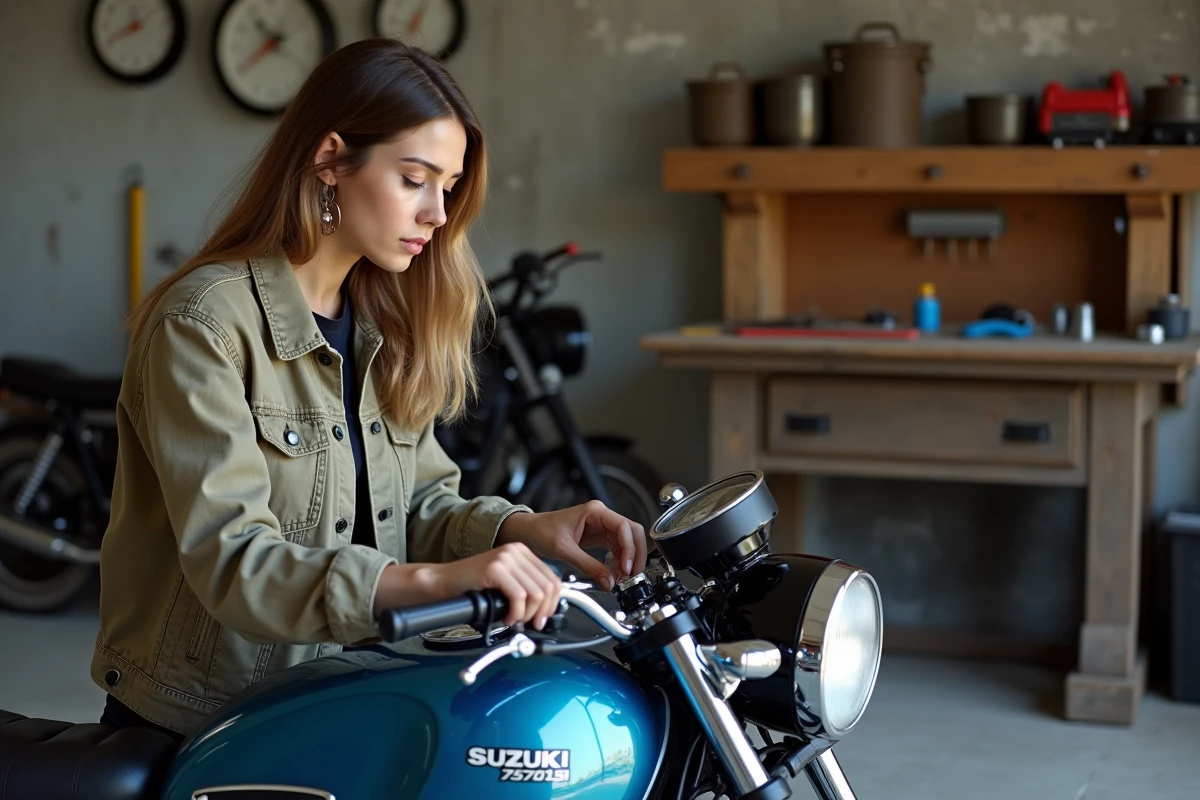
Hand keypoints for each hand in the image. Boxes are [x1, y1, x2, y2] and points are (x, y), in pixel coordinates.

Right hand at [431, 542, 561, 629]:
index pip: (553, 579)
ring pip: (536, 593)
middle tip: (531, 624)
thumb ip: (526, 588)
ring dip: (528, 614)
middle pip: (548, 587)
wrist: (442, 582)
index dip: (552, 604)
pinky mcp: (495, 568)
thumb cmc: (471, 587)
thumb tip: (547, 608)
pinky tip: (507, 618)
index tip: (543, 618)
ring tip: (515, 620)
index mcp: (522, 552)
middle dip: (542, 611)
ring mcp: (505, 558)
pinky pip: (519, 596)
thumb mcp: (506, 583)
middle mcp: (516, 551)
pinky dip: (516, 613)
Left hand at [496, 501, 647, 590]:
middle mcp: (602, 517)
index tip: (626, 567)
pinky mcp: (599, 537)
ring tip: (621, 577)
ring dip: (628, 560)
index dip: (629, 548)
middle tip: (632, 574)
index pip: (624, 527)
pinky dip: (619, 562)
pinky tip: (614, 573)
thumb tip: (608, 581)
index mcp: (595, 511)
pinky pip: (617, 549)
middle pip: (632, 533)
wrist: (528, 532)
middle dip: (636, 554)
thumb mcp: (564, 550)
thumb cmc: (541, 531)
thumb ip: (588, 566)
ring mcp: (602, 527)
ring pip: (627, 542)